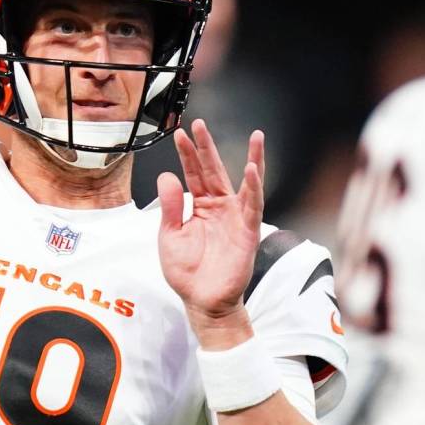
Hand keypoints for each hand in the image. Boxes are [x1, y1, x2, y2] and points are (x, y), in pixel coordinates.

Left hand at [157, 119, 264, 347]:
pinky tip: (253, 169)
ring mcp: (236, 217)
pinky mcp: (247, 231)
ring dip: (252, 158)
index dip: (187, 154)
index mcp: (200, 207)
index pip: (193, 174)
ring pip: (245, 182)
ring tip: (257, 135)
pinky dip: (254, 187)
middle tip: (201, 123)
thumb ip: (170, 207)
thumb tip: (167, 176)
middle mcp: (220, 207)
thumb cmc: (187, 272)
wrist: (202, 301)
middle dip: (209, 147)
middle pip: (215, 170)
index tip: (180, 133)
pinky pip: (252, 206)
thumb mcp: (170, 236)